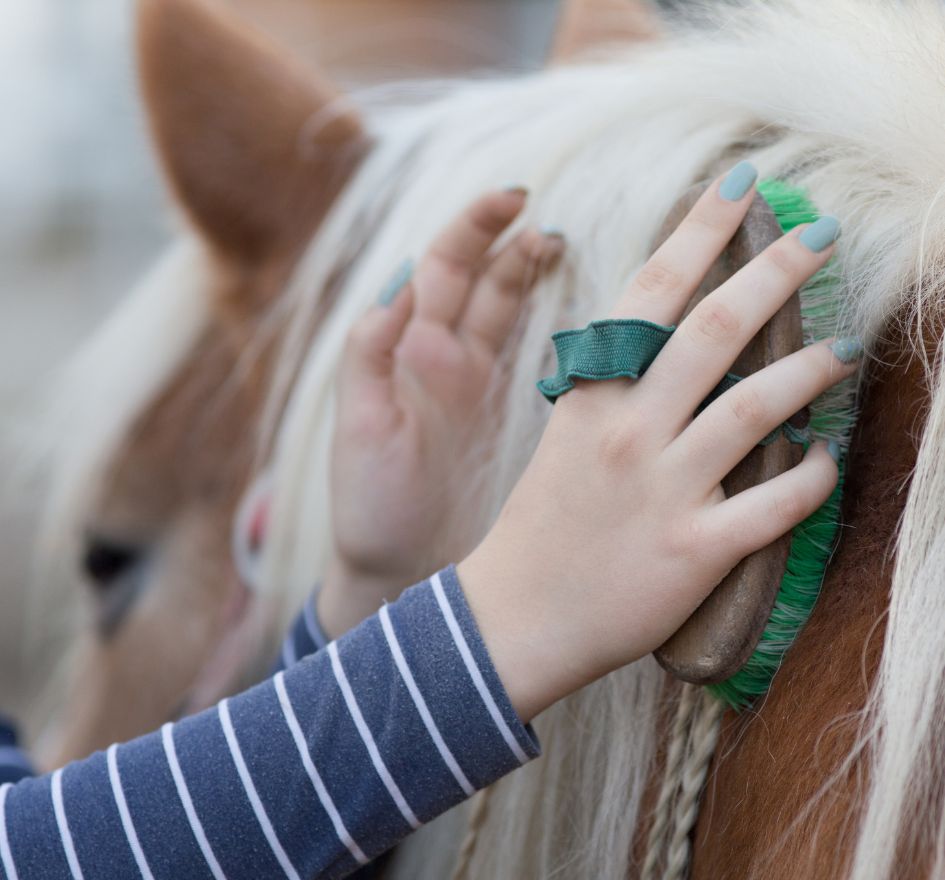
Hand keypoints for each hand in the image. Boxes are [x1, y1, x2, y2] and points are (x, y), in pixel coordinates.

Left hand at [320, 189, 564, 636]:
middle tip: (553, 226)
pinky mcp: (509, 420)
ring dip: (536, 276)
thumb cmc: (370, 505)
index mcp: (408, 353)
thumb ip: (370, 354)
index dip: (474, 227)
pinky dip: (561, 331)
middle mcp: (447, 360)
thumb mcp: (358, 428)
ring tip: (568, 251)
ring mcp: (481, 388)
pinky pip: (538, 361)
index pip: (442, 270)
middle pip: (485, 281)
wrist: (396, 569)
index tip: (512, 199)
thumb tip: (400, 279)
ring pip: (513, 313)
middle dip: (514, 243)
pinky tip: (591, 318)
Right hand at [458, 166, 857, 721]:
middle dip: (776, 272)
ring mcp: (662, 490)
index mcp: (590, 398)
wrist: (516, 617)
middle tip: (822, 234)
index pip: (648, 294)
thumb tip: (672, 355)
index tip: (740, 187)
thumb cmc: (540, 528)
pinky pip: (774, 504)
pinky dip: (811, 477)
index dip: (698, 233)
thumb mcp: (564, 442)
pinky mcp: (694, 550)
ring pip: (754, 408)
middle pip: (714, 331)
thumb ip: (614, 395)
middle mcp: (628, 432)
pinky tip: (825, 459)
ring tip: (846, 346)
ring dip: (811, 369)